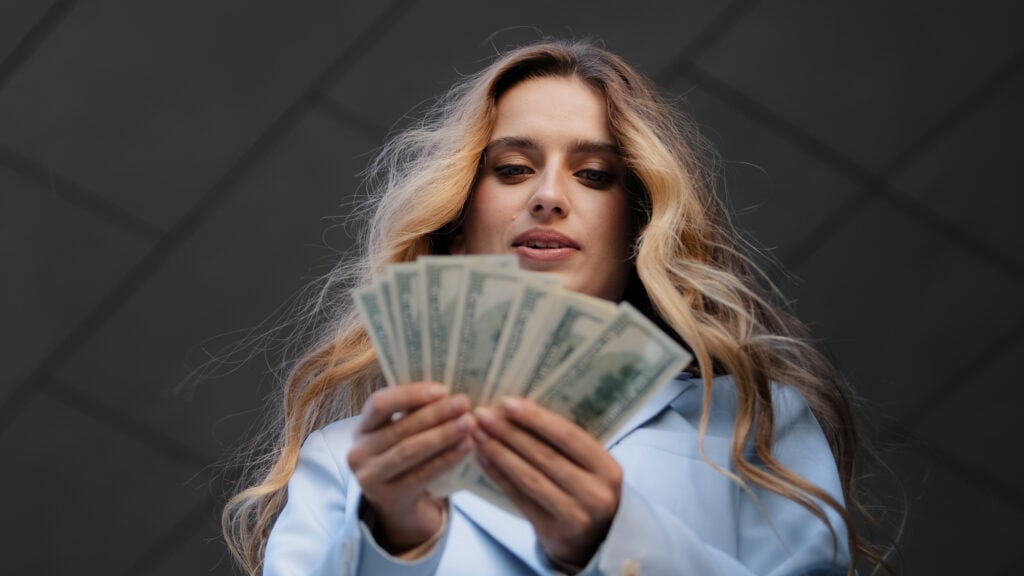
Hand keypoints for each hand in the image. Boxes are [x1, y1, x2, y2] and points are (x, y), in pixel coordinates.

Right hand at [346, 382, 474, 552]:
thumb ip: (414, 414)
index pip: (379, 404)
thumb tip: (448, 391)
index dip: (410, 394)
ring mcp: (370, 478)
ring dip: (443, 434)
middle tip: (464, 403)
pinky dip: (446, 459)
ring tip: (469, 423)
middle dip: (436, 413)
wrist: (400, 510)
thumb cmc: (405, 461)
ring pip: (410, 450)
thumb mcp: (401, 436)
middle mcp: (359, 453)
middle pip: (400, 427)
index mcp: (362, 429)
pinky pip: (422, 474)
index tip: (442, 389)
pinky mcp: (389, 498)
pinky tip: (466, 447)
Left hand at [473, 396, 622, 569]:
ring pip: (529, 477)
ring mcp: (574, 515)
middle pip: (544, 456)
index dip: (536, 418)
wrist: (599, 541)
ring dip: (499, 452)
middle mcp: (595, 493)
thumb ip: (566, 445)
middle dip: (509, 432)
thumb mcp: (592, 467)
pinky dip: (498, 476)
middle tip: (482, 415)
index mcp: (607, 468)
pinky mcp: (552, 532)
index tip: (506, 402)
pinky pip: (519, 498)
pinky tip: (483, 458)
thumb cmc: (590, 491)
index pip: (568, 436)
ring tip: (478, 434)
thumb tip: (518, 410)